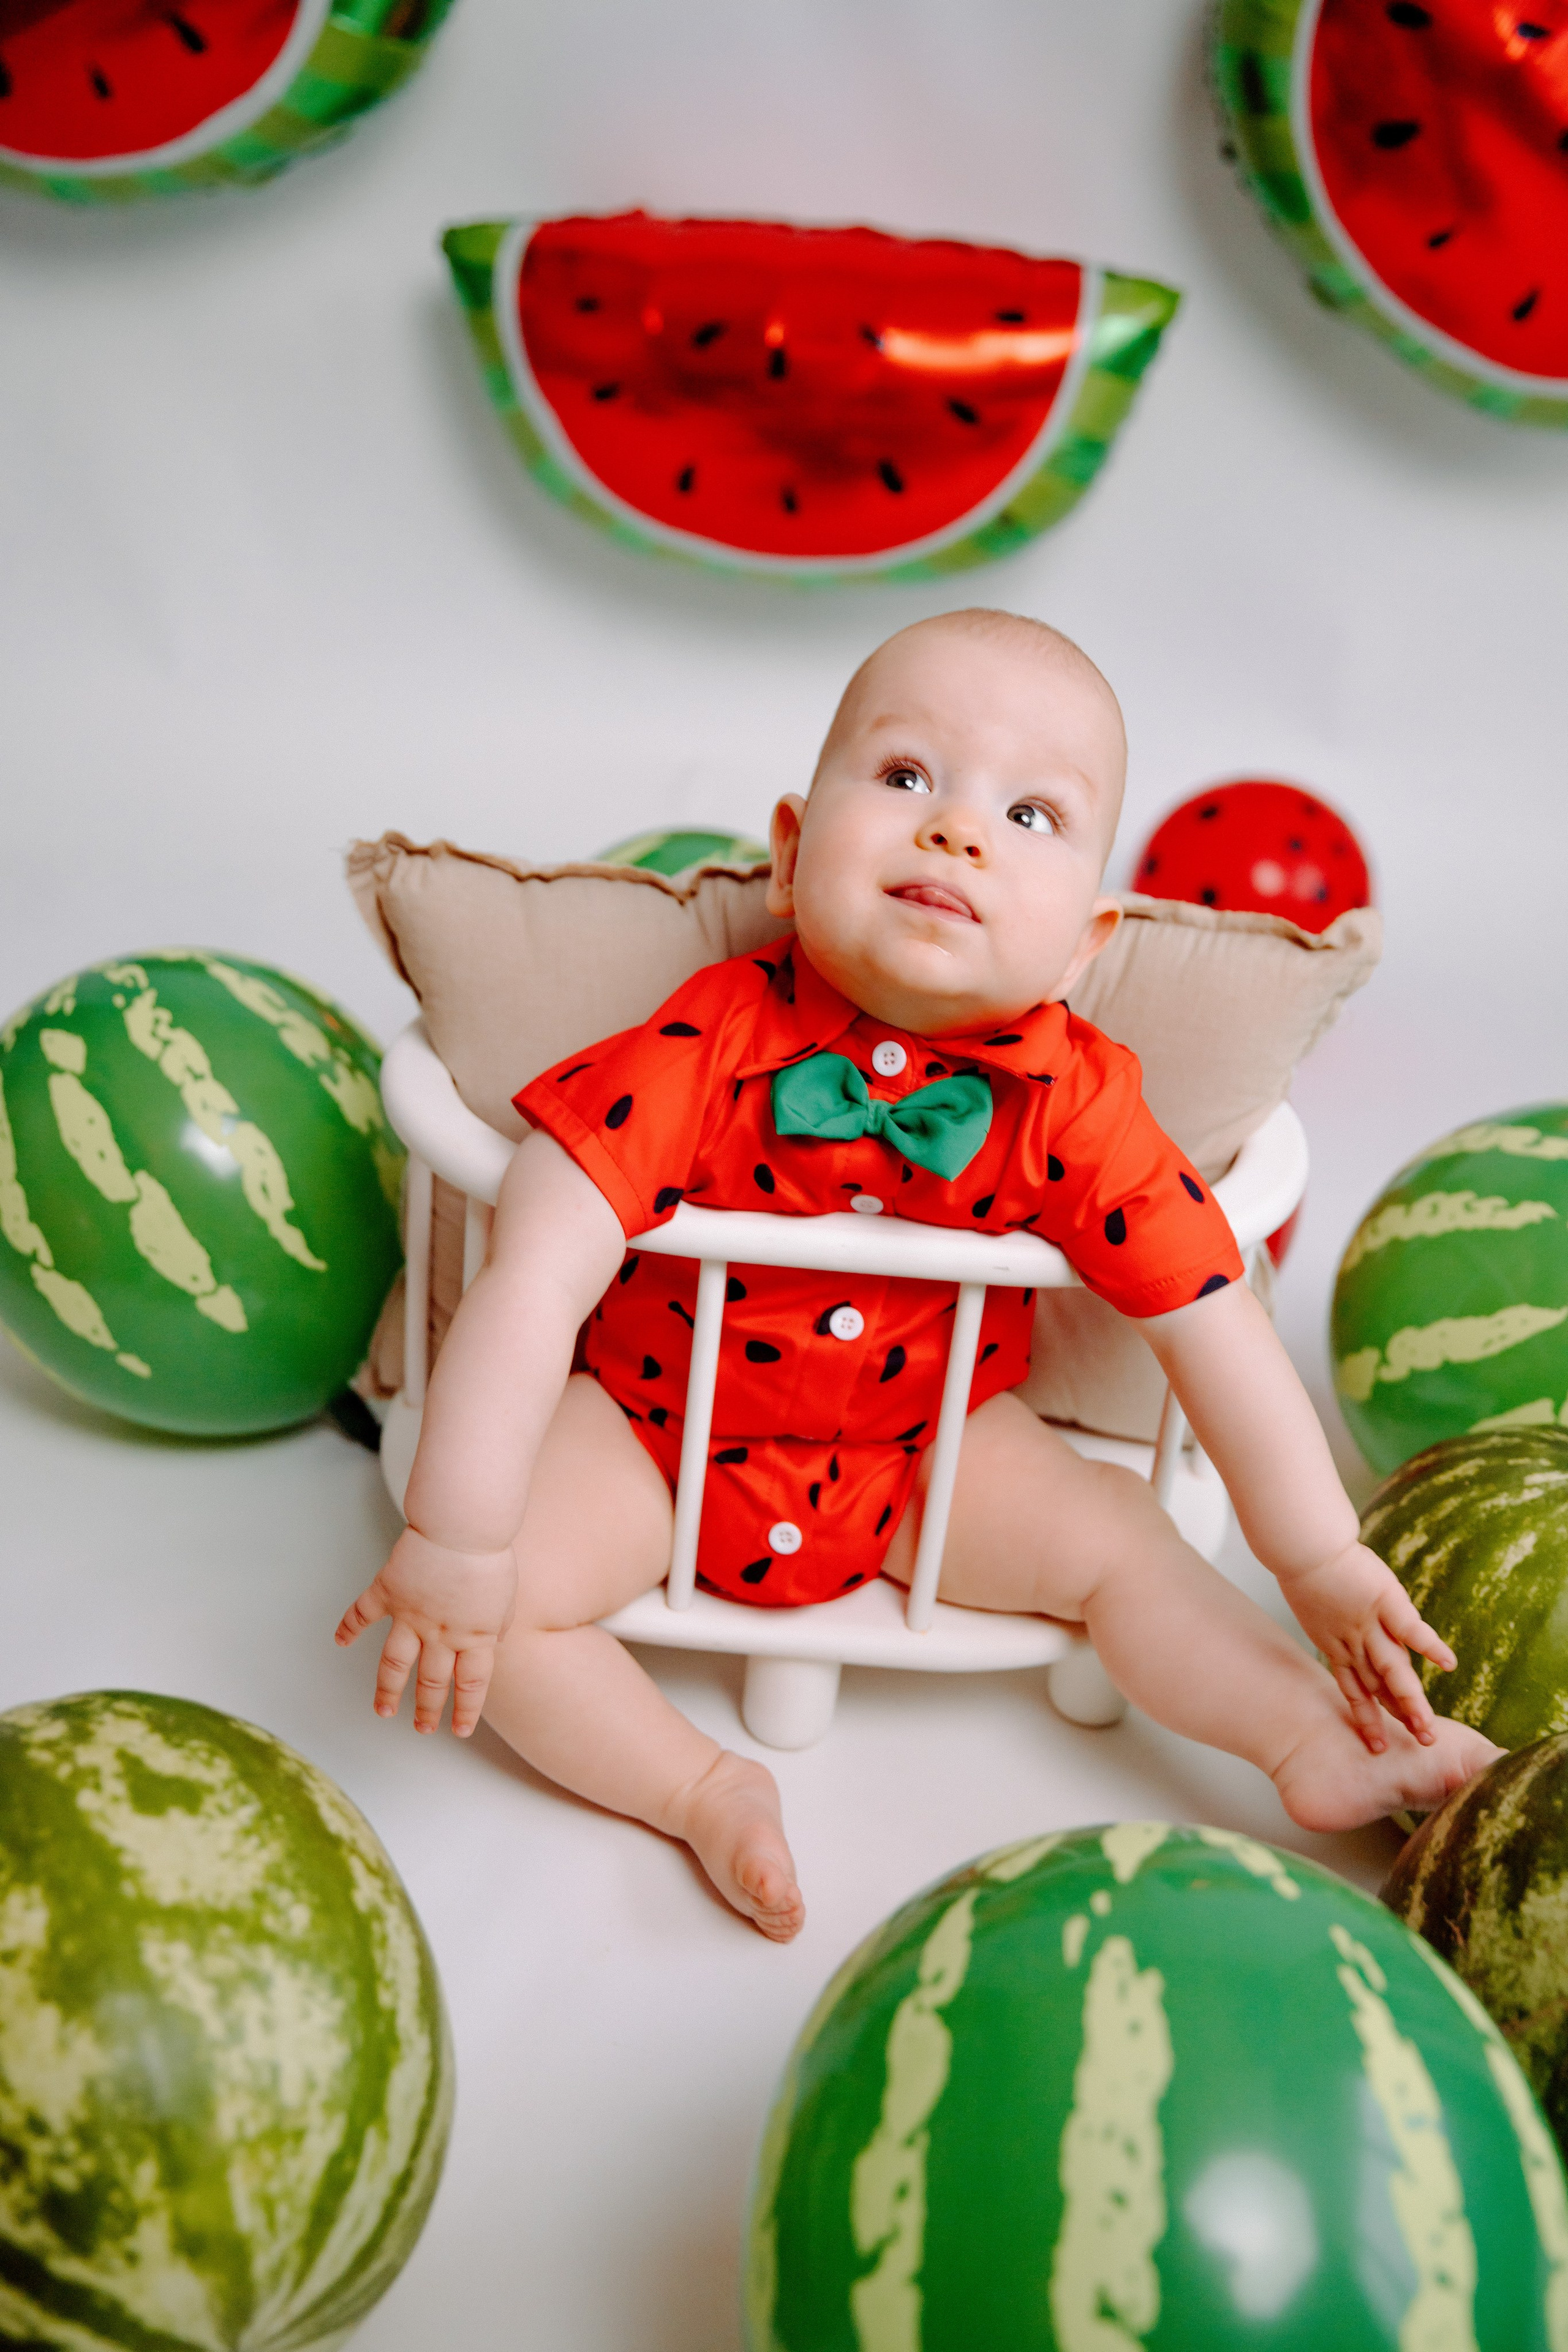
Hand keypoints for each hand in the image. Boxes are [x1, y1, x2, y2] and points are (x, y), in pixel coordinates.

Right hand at [335, 1527, 516, 1736]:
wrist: (462, 1526)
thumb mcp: (507, 1598)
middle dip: (427, 1709)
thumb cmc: (489, 1554)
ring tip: (383, 1711)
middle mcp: (440, 1634)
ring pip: (394, 1664)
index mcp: (475, 1636)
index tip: (460, 1729)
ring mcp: (410, 1615)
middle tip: (423, 1728)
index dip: (465, 1710)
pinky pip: (363, 1614)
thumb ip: (499, 1624)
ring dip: (387, 1690)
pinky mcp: (388, 1592)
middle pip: (432, 1681)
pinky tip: (339, 1641)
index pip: (471, 1685)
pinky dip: (348, 1627)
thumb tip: (495, 1641)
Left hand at [1280, 1540, 1456, 1751]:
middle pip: (1380, 1685)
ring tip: (1426, 1727)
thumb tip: (1339, 1628)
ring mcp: (1370, 1625)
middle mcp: (1356, 1642)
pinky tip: (1448, 1664)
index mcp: (1339, 1646)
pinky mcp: (1383, 1601)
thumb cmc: (1306, 1567)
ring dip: (1411, 1699)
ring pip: (1393, 1669)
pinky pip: (1410, 1629)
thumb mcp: (1312, 1603)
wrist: (1301, 1545)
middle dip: (1401, 1715)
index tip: (1379, 1745)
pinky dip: (1430, 1645)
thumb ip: (1330, 1621)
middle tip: (1422, 1742)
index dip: (1368, 1717)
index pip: (1357, 1690)